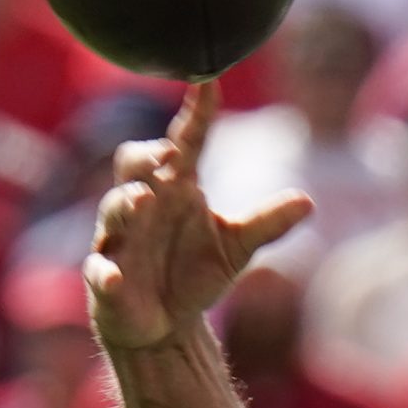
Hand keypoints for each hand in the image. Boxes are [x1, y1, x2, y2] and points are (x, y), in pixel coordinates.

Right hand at [86, 85, 313, 354]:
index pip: (185, 142)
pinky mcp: (105, 276)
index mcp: (177, 189)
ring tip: (144, 202)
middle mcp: (144, 205)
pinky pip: (98, 268)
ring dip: (125, 204)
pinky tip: (113, 279)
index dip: (195, 113)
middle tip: (167, 154)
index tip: (208, 82)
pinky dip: (103, 272)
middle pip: (133, 164)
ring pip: (114, 210)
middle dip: (144, 155)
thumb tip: (308, 202)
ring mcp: (120, 239)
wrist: (164, 325)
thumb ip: (266, 223)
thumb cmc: (194, 274)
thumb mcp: (236, 248)